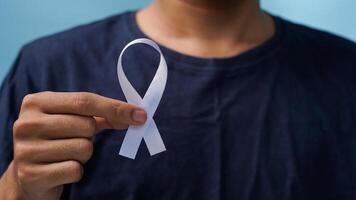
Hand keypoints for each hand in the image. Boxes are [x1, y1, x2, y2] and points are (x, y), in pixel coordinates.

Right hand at [9, 92, 146, 199]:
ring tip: (65, 155)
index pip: (85, 100)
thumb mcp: (71, 119)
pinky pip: (75, 170)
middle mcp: (26, 123)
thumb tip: (136, 114)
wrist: (27, 174)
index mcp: (36, 102)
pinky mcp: (31, 175)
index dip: (115, 107)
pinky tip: (61, 170)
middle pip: (87, 125)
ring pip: (84, 148)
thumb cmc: (56, 140)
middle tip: (75, 140)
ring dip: (83, 155)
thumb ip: (101, 114)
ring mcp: (26, 150)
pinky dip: (76, 171)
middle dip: (91, 135)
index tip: (140, 115)